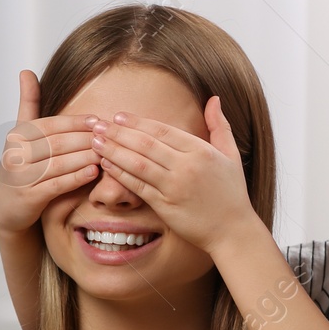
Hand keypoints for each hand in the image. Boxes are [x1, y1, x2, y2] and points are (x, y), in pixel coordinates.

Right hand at [0, 69, 102, 234]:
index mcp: (17, 135)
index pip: (51, 125)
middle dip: (86, 140)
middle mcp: (15, 154)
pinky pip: (57, 184)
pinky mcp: (28, 197)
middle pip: (57, 143)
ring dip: (85, 158)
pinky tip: (94, 172)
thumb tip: (26, 71)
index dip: (76, 123)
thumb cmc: (21, 166)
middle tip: (110, 138)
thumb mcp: (22, 134)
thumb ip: (28, 103)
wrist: (7, 208)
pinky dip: (76, 177)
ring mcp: (20, 176)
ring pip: (59, 163)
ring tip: (107, 154)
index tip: (99, 121)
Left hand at [90, 97, 255, 254]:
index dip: (137, 122)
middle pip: (145, 144)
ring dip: (113, 151)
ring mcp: (174, 187)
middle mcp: (186, 167)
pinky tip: (106, 165)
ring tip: (95, 142)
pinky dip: (120, 175)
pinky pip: (138, 187)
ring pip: (137, 164)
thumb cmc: (232, 193)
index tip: (118, 115)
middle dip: (118, 133)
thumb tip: (213, 98)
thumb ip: (220, 126)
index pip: (162, 130)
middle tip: (98, 124)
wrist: (233, 231)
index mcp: (201, 151)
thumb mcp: (231, 155)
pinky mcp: (165, 206)